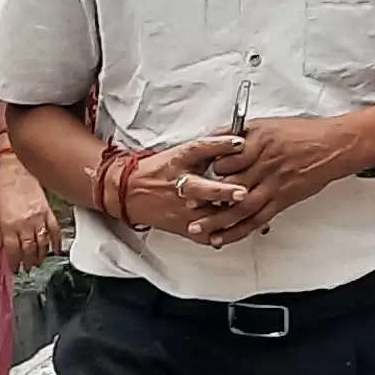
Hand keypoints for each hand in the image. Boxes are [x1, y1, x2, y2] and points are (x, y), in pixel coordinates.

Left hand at [0, 156, 63, 270]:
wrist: (17, 169)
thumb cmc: (3, 187)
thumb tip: (0, 248)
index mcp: (8, 224)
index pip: (12, 250)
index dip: (14, 262)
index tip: (15, 268)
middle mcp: (24, 223)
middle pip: (28, 249)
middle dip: (28, 262)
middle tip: (28, 269)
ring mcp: (38, 217)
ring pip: (42, 243)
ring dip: (41, 256)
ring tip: (39, 262)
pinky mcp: (48, 211)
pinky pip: (54, 230)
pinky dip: (56, 242)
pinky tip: (55, 249)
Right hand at [120, 137, 254, 244]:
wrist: (129, 192)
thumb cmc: (160, 170)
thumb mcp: (184, 153)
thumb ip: (212, 147)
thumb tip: (240, 140)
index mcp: (180, 162)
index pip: (199, 149)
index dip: (220, 145)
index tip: (240, 143)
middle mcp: (180, 186)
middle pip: (200, 188)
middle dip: (222, 191)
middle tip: (242, 192)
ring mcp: (181, 209)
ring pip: (205, 216)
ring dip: (225, 216)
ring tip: (245, 213)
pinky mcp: (182, 227)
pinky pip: (203, 234)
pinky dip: (219, 234)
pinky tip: (235, 229)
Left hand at [207, 113, 374, 233]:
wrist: (334, 146)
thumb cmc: (303, 134)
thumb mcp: (269, 125)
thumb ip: (242, 134)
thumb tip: (219, 139)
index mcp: (259, 143)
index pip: (225, 158)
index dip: (208, 167)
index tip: (195, 172)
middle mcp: (264, 165)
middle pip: (229, 185)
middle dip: (206, 196)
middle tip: (186, 205)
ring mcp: (274, 185)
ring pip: (240, 206)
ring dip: (217, 219)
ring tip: (197, 228)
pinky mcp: (282, 200)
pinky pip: (258, 219)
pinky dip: (239, 230)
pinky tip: (224, 237)